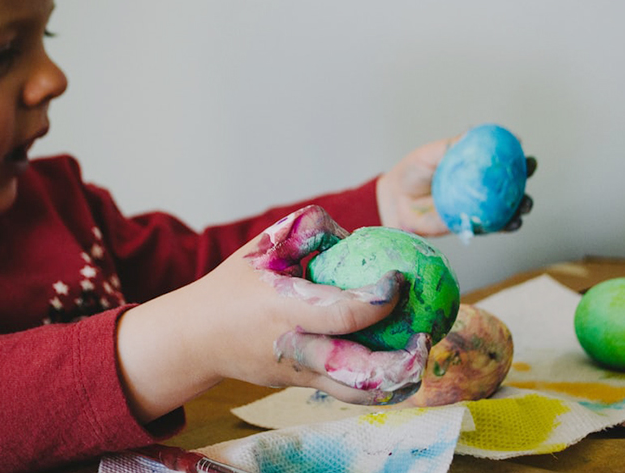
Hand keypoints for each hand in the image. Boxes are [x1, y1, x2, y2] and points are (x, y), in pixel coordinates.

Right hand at [116, 206, 427, 423]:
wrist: (198, 338)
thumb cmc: (233, 286)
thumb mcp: (264, 246)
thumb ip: (308, 230)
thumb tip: (355, 234)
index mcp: (284, 310)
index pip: (342, 314)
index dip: (379, 299)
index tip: (398, 279)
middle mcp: (295, 349)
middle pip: (359, 372)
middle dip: (401, 362)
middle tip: (426, 336)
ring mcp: (300, 375)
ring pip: (358, 394)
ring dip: (398, 382)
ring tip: (421, 357)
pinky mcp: (302, 386)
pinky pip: (348, 391)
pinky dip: (379, 385)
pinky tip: (400, 365)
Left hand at [376, 135, 535, 236]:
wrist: (396, 199)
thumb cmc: (414, 171)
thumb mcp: (431, 154)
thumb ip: (451, 146)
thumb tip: (473, 132)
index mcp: (474, 165)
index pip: (501, 158)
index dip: (515, 154)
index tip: (522, 149)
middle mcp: (480, 185)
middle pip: (511, 182)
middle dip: (525, 179)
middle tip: (527, 174)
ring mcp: (477, 205)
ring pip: (507, 206)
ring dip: (522, 206)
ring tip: (525, 205)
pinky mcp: (471, 225)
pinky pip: (492, 226)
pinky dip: (505, 226)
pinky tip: (512, 223)